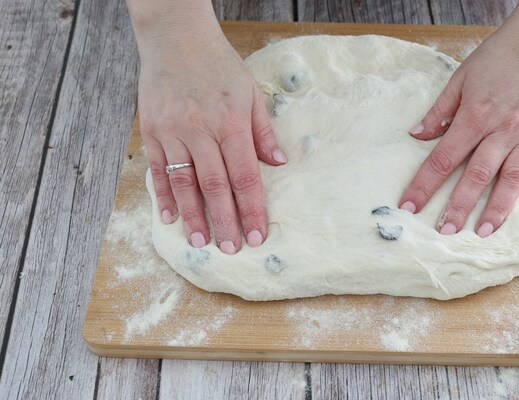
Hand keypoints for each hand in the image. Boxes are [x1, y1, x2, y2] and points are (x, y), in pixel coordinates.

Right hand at [136, 22, 285, 253]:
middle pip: (214, 186)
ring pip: (184, 183)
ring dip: (193, 216)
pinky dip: (163, 195)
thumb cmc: (219, 66)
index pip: (244, 176)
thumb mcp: (250, 93)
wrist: (176, 37)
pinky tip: (170, 218)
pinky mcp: (151, 130)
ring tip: (201, 242)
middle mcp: (200, 130)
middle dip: (224, 221)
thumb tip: (279, 164)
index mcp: (230, 123)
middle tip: (230, 249)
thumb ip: (263, 132)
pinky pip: (157, 169)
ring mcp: (172, 131)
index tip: (256, 235)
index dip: (251, 208)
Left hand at [399, 8, 518, 236]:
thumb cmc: (502, 54)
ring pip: (511, 180)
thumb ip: (441, 109)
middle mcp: (502, 132)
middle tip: (444, 232)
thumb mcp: (462, 76)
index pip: (443, 158)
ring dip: (497, 210)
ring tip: (482, 232)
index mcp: (475, 117)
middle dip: (458, 206)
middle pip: (476, 176)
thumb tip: (417, 134)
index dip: (424, 184)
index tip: (409, 205)